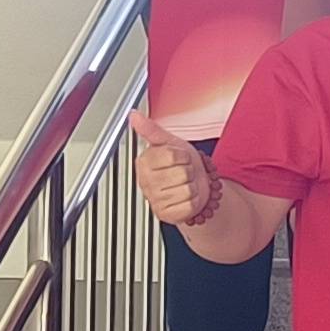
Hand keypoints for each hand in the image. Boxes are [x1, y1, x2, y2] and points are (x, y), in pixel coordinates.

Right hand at [131, 108, 216, 228]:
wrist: (195, 185)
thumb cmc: (182, 163)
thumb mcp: (169, 142)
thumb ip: (151, 129)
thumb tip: (134, 116)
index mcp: (145, 162)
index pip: (171, 155)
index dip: (182, 155)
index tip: (179, 157)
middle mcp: (146, 182)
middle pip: (180, 173)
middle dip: (188, 171)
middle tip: (183, 172)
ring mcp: (155, 200)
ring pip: (186, 190)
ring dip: (192, 186)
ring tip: (185, 184)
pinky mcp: (166, 214)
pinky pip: (188, 205)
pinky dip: (193, 201)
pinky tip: (186, 197)